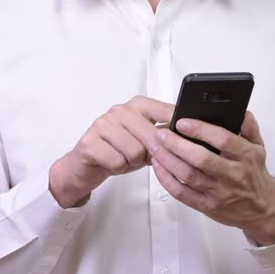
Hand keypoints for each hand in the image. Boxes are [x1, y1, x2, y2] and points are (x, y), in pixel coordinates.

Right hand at [49, 97, 173, 207]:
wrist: (86, 165)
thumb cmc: (118, 151)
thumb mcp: (146, 143)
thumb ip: (164, 137)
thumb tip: (188, 139)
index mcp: (135, 106)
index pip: (162, 110)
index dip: (176, 125)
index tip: (184, 135)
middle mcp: (118, 111)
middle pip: (151, 135)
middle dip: (151, 152)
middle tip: (144, 157)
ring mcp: (102, 125)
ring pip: (135, 150)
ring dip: (133, 162)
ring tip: (125, 159)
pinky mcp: (89, 142)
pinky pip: (117, 161)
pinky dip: (118, 167)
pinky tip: (113, 162)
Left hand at [148, 112, 274, 245]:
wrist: (262, 210)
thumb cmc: (254, 174)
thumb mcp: (258, 148)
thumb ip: (250, 129)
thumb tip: (242, 113)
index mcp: (246, 156)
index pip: (223, 140)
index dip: (201, 130)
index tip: (182, 121)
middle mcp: (233, 175)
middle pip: (201, 159)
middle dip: (177, 145)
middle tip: (160, 133)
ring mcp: (219, 192)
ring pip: (188, 175)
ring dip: (168, 160)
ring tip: (154, 147)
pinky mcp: (207, 206)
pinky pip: (182, 193)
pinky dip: (166, 179)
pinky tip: (158, 167)